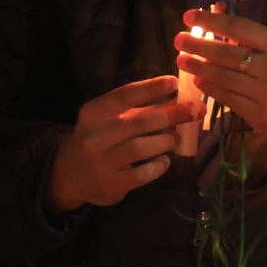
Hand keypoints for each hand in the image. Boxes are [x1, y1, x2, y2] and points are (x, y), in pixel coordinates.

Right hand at [46, 77, 199, 212]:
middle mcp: (94, 136)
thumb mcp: (111, 119)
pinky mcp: (112, 183)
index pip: (124, 95)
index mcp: (94, 113)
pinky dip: (159, 165)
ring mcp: (102, 161)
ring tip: (175, 138)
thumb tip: (179, 98)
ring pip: (141, 147)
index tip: (174, 82)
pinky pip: (142, 173)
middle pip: (138, 122)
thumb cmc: (101, 139)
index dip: (151, 88)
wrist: (72, 174)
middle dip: (171, 115)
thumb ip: (140, 109)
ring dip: (165, 140)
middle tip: (194, 112)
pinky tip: (164, 160)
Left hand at [176, 9, 266, 152]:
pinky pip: (227, 99)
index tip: (188, 16)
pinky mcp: (260, 116)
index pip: (239, 28)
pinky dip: (210, 87)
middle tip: (179, 40)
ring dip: (198, 67)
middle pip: (226, 54)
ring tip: (183, 59)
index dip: (210, 21)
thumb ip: (251, 36)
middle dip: (197, 45)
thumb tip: (215, 12)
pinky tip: (199, 80)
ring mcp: (266, 95)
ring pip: (223, 78)